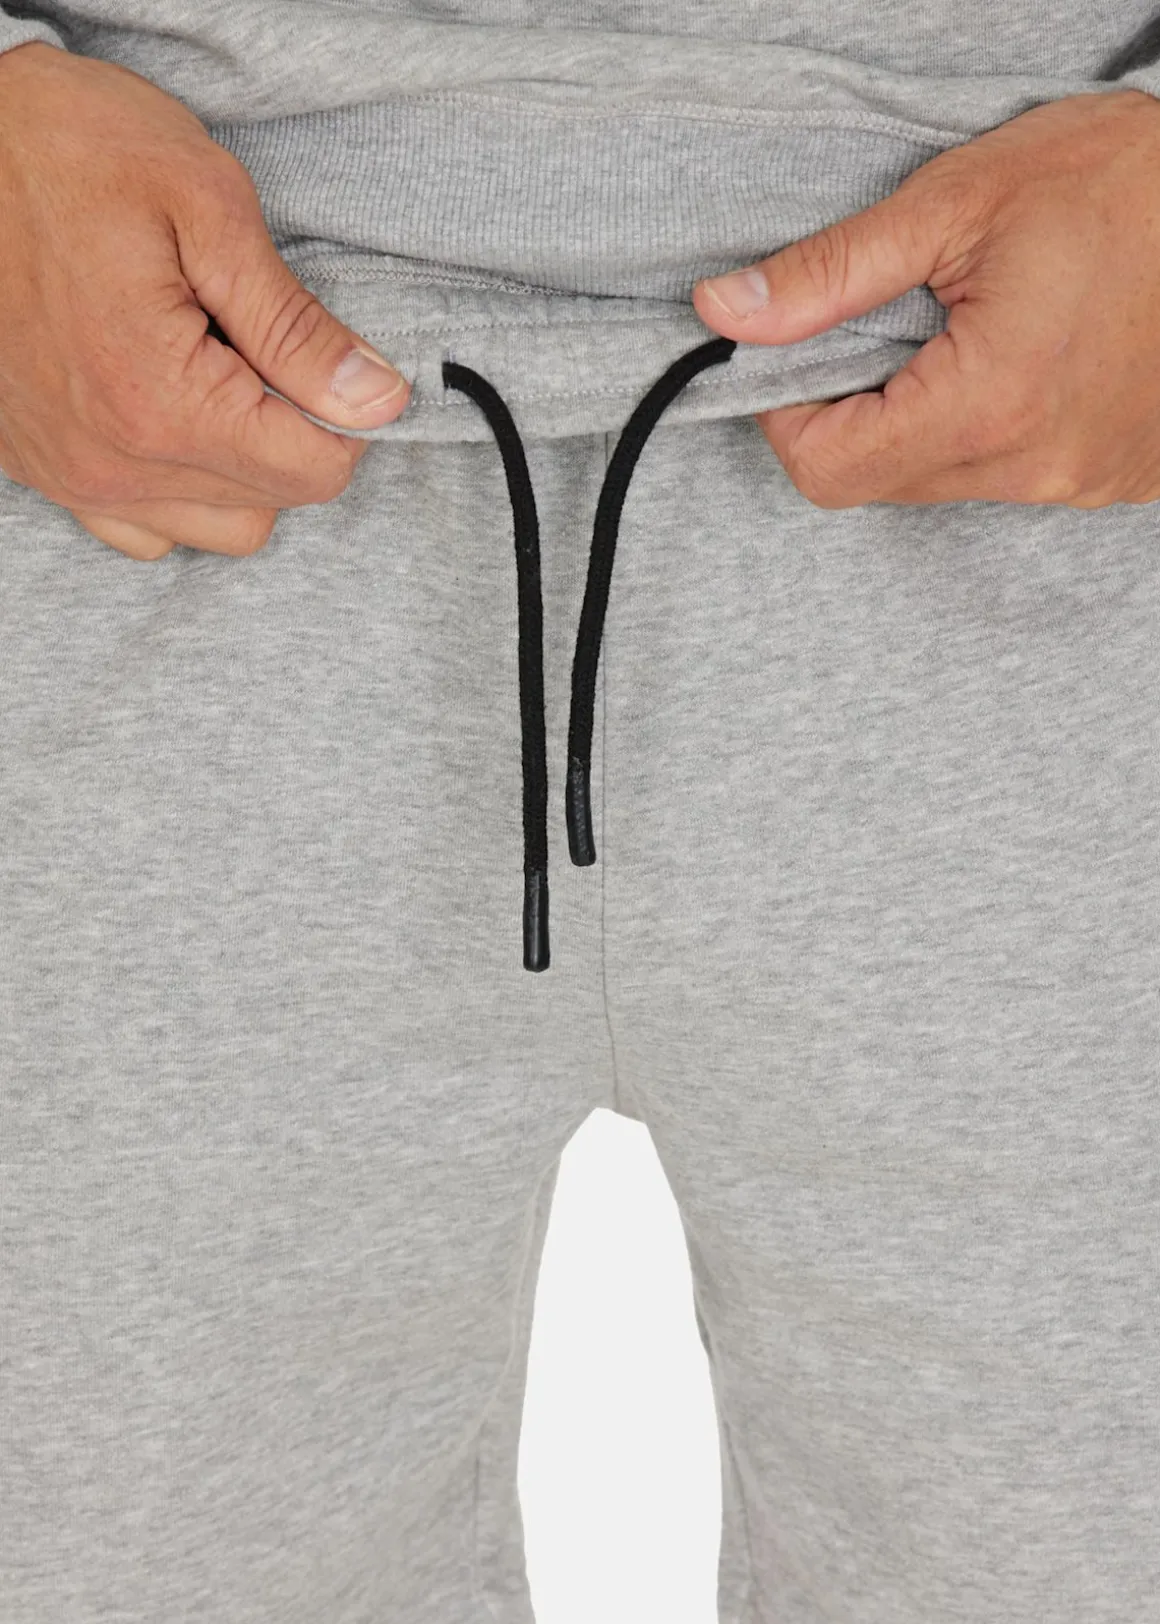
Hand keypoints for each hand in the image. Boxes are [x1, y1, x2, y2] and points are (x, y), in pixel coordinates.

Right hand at [0, 41, 409, 560]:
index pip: (315, 472)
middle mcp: (113, 463)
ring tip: (212, 375)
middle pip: (270, 504)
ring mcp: (71, 476)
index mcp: (164, 402)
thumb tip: (379, 401)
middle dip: (290, 436)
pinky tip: (168, 411)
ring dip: (239, 469)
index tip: (324, 358)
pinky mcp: (42, 472)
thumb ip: (297, 327)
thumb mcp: (208, 208)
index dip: (345, 417)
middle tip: (258, 348)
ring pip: (214, 528)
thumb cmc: (69, 148)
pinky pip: (144, 528)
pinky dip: (176, 488)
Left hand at [692, 89, 1159, 509]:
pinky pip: (1002, 476)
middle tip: (887, 324)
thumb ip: (831, 272)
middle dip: (854, 409)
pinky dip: (982, 426)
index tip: (796, 353)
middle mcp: (1034, 465)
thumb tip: (726, 310)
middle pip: (877, 480)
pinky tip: (1018, 355)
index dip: (787, 412)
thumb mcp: (960, 202)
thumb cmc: (1127, 183)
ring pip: (938, 479)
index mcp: (990, 402)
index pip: (827, 469)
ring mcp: (1077, 482)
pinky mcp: (1106, 480)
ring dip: (920, 415)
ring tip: (968, 328)